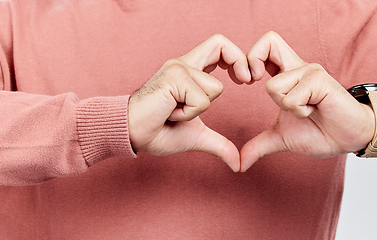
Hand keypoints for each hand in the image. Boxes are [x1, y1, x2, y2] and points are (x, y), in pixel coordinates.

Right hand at [128, 34, 250, 171]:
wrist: (130, 135)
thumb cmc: (157, 132)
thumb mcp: (196, 137)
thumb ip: (219, 145)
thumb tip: (237, 164)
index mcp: (190, 71)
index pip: (218, 47)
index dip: (237, 58)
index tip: (246, 80)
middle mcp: (183, 64)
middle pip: (220, 43)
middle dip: (241, 60)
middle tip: (246, 81)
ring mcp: (177, 69)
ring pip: (215, 88)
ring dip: (198, 111)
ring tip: (175, 113)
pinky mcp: (172, 78)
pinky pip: (201, 100)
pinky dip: (188, 114)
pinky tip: (169, 113)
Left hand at [240, 31, 375, 171]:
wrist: (349, 139)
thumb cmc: (320, 133)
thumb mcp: (282, 138)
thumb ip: (259, 146)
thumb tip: (240, 164)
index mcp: (286, 75)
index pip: (264, 48)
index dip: (249, 60)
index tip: (245, 82)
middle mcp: (297, 68)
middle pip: (269, 40)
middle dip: (252, 61)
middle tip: (255, 83)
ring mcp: (309, 72)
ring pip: (273, 87)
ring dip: (287, 108)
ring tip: (306, 111)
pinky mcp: (319, 80)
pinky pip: (292, 99)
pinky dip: (300, 112)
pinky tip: (315, 110)